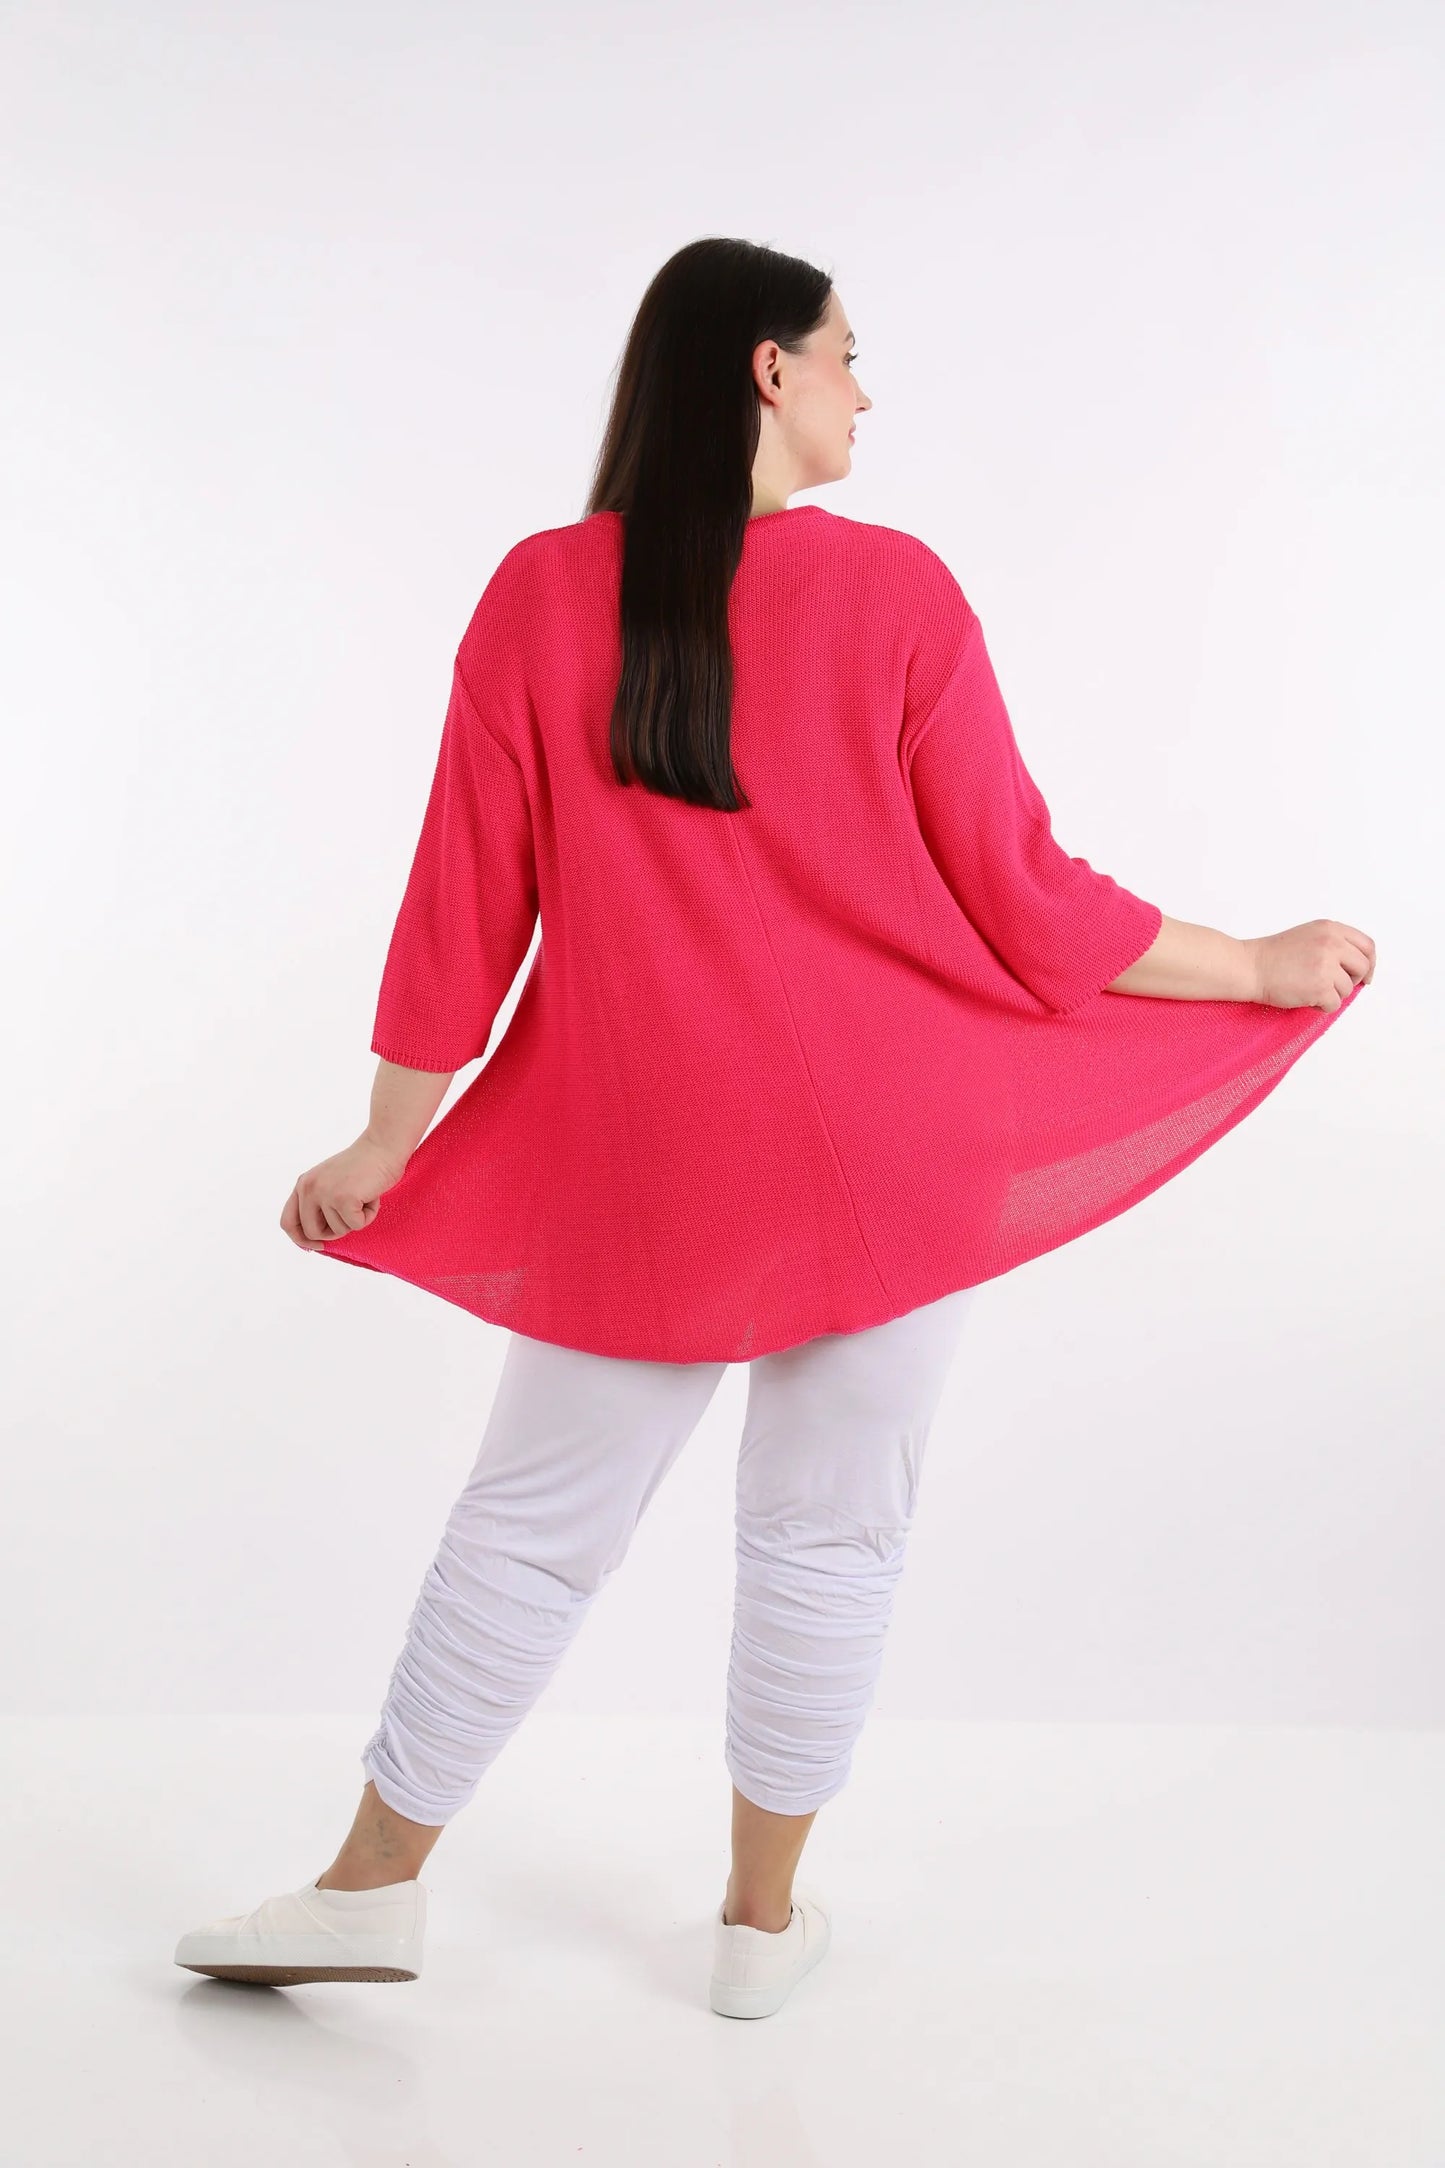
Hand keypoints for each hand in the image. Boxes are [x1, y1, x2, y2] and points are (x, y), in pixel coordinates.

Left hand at [280, 1136, 409, 1251]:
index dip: (301, 1238)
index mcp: (302, 1184)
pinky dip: (368, 1216)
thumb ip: (318, 1204)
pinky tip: (371, 1197)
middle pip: (312, 1232)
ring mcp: (325, 1193)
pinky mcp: (343, 1199)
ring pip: (338, 1231)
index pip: (288, 1222)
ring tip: (363, 1197)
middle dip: (333, 1233)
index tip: (317, 1245)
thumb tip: (313, 1240)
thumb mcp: (329, 1182)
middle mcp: (308, 1188)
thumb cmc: (362, 1166)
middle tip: (351, 1217)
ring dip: (356, 1219)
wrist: (382, 1147)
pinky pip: (356, 1225)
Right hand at [1245, 920, 1374, 1011]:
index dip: (1369, 963)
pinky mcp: (1320, 986)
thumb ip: (1334, 944)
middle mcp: (1332, 943)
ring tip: (1308, 988)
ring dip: (1331, 994)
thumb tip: (1357, 967)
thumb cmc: (1273, 955)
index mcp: (1330, 929)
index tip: (1364, 975)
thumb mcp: (1309, 935)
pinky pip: (1334, 1004)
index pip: (1367, 945)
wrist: (1250, 967)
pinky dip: (1321, 1006)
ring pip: (1348, 988)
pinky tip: (1304, 997)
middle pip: (1362, 967)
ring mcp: (1326, 965)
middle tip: (1334, 985)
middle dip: (1352, 980)